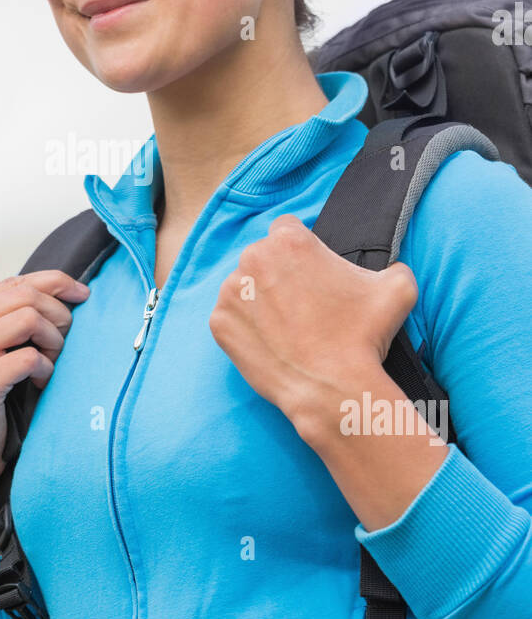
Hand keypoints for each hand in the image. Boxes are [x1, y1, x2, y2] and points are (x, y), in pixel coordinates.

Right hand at [0, 270, 89, 555]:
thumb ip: (8, 317)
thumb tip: (61, 288)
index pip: (14, 281)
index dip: (56, 283)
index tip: (83, 294)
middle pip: (26, 295)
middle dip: (58, 314)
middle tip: (65, 340)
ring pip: (30, 318)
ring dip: (53, 340)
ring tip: (50, 362)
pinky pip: (31, 356)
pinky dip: (46, 368)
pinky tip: (40, 382)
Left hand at [208, 214, 418, 443]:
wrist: (332, 389)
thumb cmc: (364, 336)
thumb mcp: (397, 287)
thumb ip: (392, 264)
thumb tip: (390, 268)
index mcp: (288, 240)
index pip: (289, 230)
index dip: (303, 251)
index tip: (312, 272)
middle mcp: (252, 258)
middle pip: (264, 256)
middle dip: (280, 273)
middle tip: (303, 303)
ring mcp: (231, 292)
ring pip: (245, 285)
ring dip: (260, 298)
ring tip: (288, 325)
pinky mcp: (220, 324)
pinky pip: (231, 317)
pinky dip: (246, 326)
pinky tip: (271, 341)